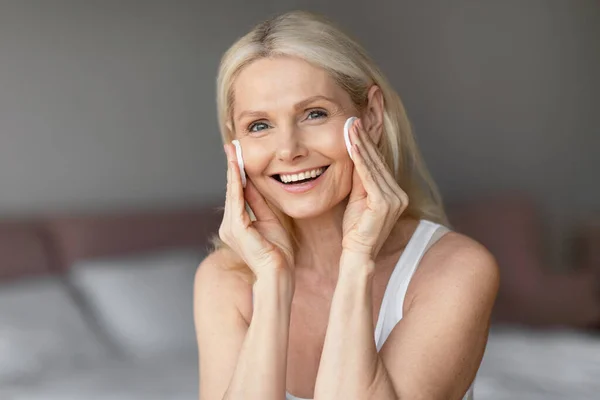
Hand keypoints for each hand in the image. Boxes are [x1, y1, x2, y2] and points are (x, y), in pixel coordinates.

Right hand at [219, 143, 294, 278]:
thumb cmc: (278, 253)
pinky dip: (236, 182)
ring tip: (233, 151)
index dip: (238, 174)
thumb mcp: (271, 220)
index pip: (238, 194)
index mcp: (237, 225)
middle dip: (232, 167)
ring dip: (233, 170)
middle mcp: (229, 226)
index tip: (239, 155)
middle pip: (232, 190)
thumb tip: (254, 184)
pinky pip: (236, 199)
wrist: (278, 273)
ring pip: (232, 192)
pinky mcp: (235, 227)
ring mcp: (230, 227)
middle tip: (232, 146)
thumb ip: (260, 203)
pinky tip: (237, 168)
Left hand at [341, 119, 408, 263]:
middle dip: (365, 138)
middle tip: (354, 118)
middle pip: (378, 160)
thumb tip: (356, 158)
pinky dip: (359, 159)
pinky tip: (351, 145)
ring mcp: (394, 199)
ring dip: (360, 144)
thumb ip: (360, 181)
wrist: (358, 254)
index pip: (379, 163)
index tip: (357, 125)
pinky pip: (368, 176)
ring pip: (373, 165)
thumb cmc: (355, 231)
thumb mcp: (358, 200)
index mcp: (394, 193)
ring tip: (351, 126)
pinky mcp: (384, 203)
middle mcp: (398, 194)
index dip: (368, 143)